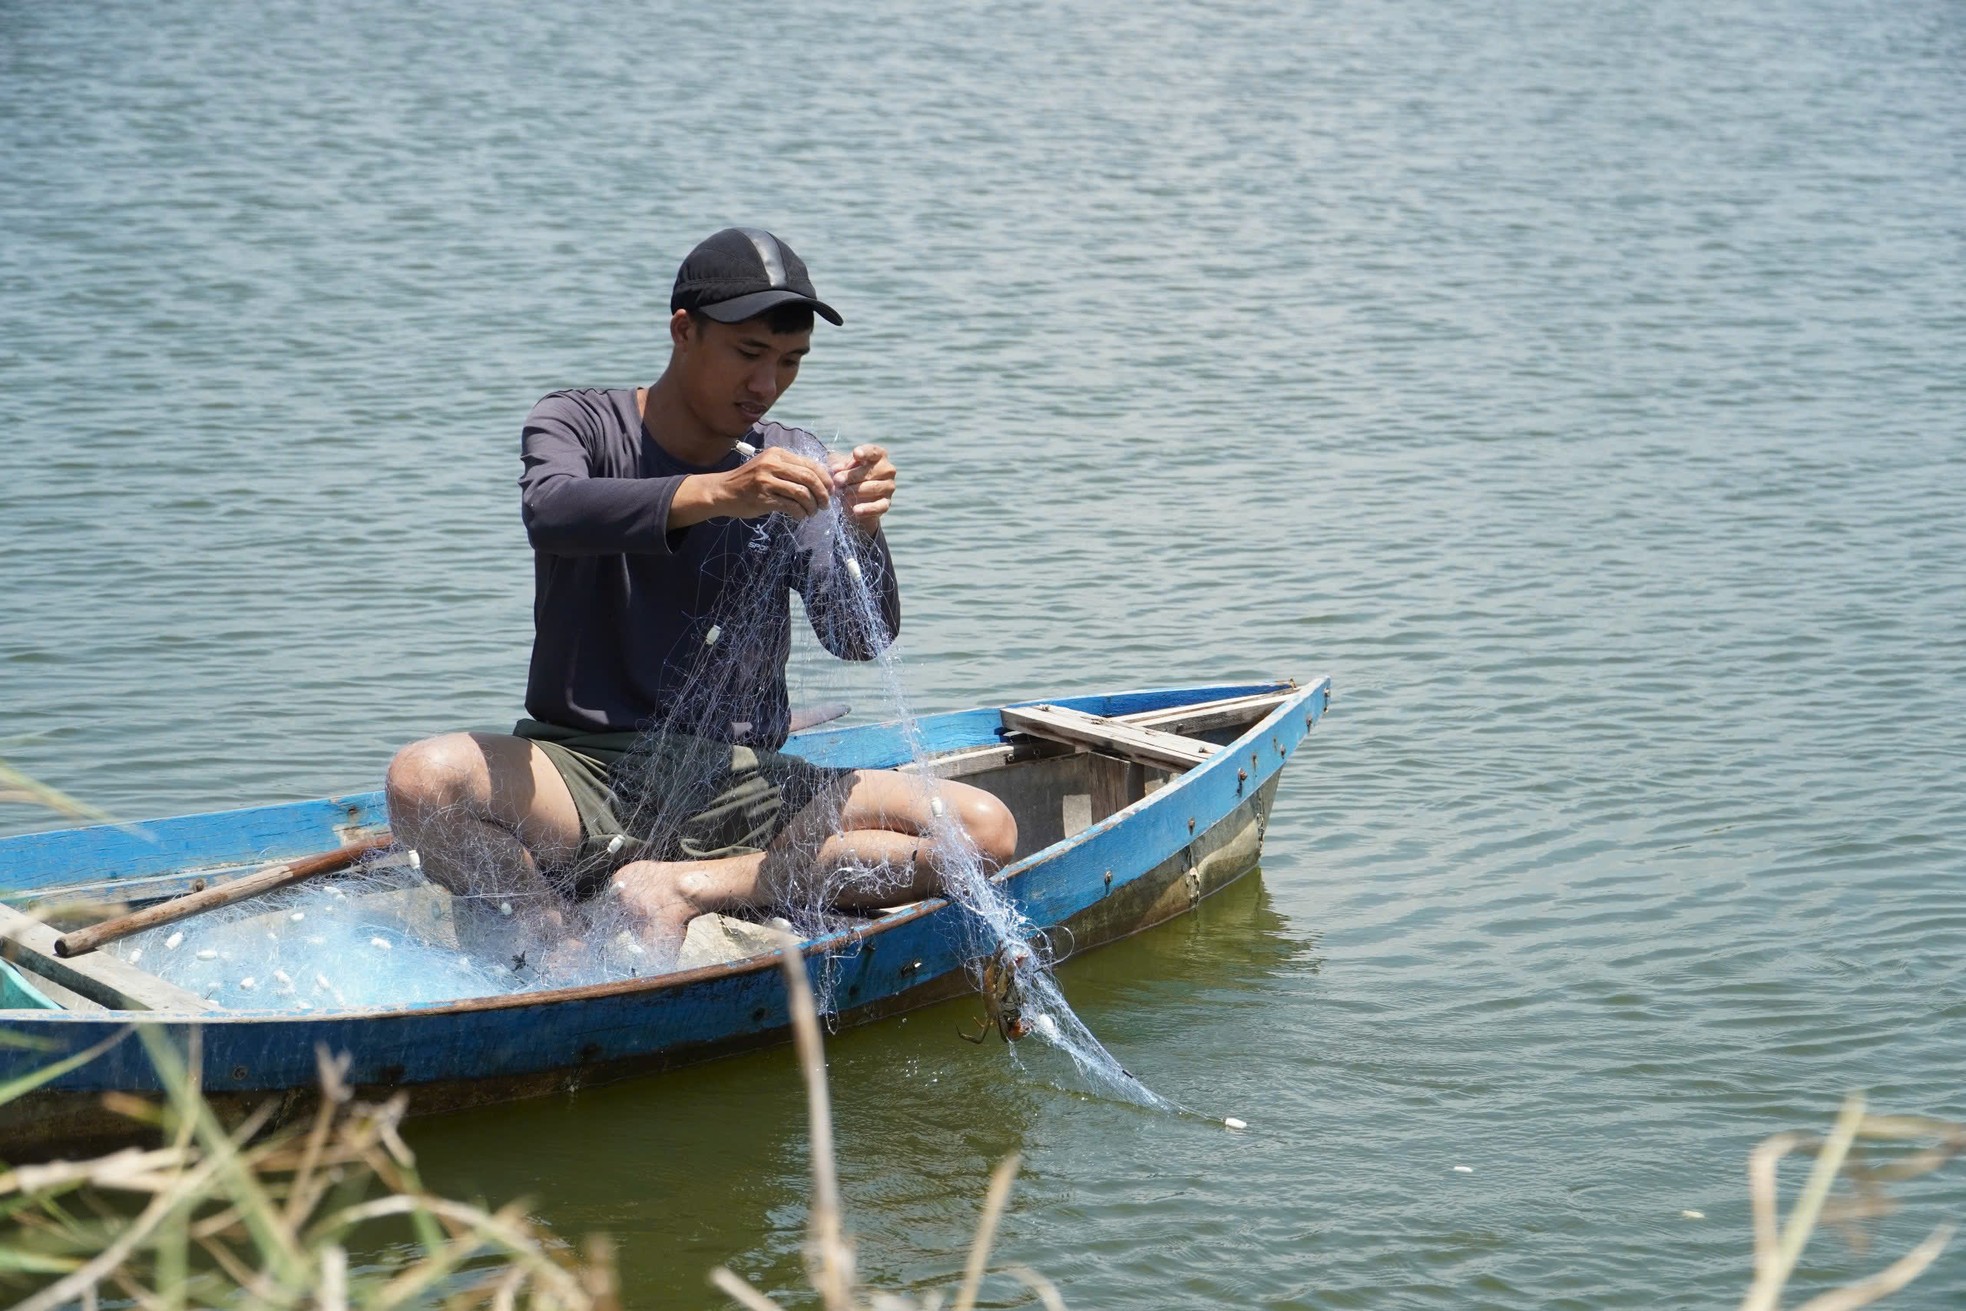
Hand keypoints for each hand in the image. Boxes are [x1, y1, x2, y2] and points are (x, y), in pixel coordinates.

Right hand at [692, 447, 833, 522]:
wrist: (723, 491)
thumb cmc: (749, 481)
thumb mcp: (769, 466)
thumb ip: (790, 469)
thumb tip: (820, 479)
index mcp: (778, 454)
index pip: (810, 464)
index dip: (825, 479)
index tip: (830, 490)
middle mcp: (773, 464)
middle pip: (809, 478)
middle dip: (822, 493)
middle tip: (825, 504)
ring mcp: (767, 480)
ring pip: (802, 493)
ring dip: (812, 505)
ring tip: (812, 512)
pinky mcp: (763, 497)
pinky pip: (790, 506)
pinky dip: (800, 513)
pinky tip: (800, 516)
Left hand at [828, 444, 895, 531]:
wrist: (854, 498)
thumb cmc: (848, 475)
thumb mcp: (842, 466)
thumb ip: (839, 465)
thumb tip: (837, 470)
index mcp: (878, 456)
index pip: (873, 451)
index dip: (865, 452)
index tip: (856, 454)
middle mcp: (887, 470)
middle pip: (871, 471)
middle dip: (852, 476)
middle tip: (837, 480)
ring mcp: (889, 487)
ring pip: (874, 488)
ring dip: (856, 491)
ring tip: (843, 494)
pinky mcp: (886, 503)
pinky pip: (879, 506)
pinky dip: (867, 509)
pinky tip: (856, 510)